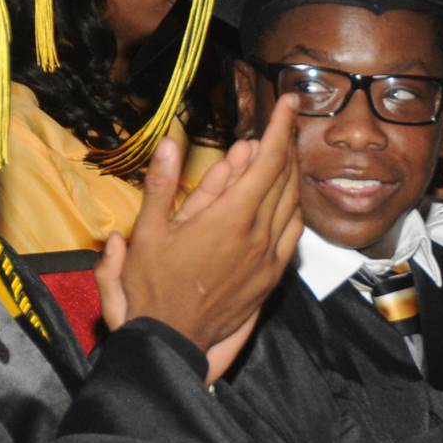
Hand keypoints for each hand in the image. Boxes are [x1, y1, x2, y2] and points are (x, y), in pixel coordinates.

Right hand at [113, 95, 303, 351]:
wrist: (172, 341)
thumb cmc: (153, 287)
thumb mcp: (148, 233)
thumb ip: (161, 184)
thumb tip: (170, 142)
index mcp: (231, 218)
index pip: (267, 160)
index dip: (280, 127)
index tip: (288, 102)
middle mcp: (259, 234)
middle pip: (286, 177)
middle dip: (287, 142)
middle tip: (285, 120)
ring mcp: (270, 257)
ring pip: (294, 203)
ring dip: (291, 172)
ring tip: (282, 152)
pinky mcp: (272, 276)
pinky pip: (293, 231)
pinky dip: (292, 205)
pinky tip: (284, 197)